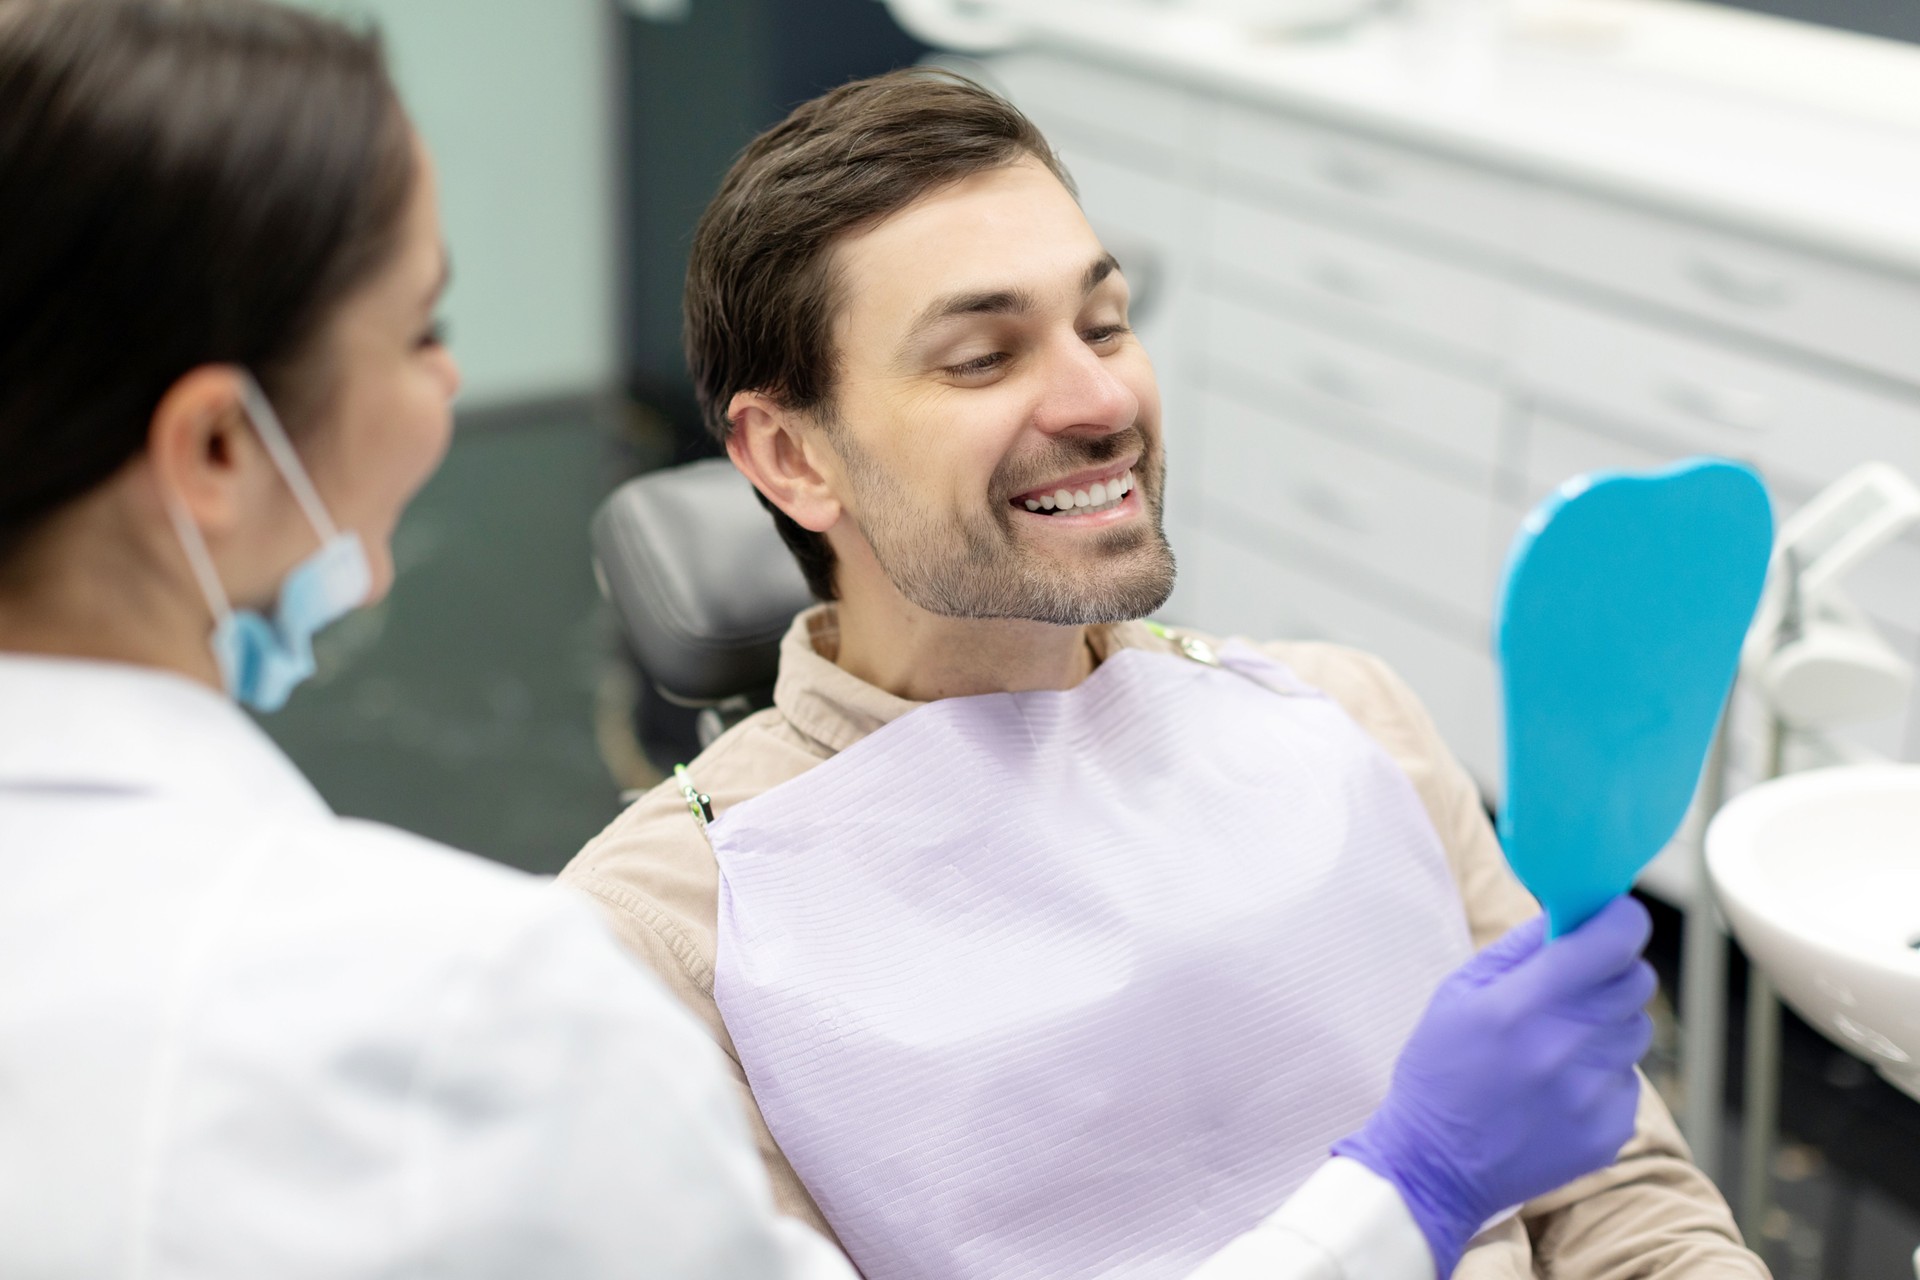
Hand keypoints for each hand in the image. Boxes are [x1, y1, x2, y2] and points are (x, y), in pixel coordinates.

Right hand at [1332, 896, 1655, 1275]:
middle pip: (1636, 982)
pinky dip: (1602, 1074)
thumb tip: (1569, 913)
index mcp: (1522, 1006)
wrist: (1435, 1166)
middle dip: (1612, 971)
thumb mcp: (1457, 993)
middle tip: (1576, 984)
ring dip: (1606, 1025)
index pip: (1612, 944)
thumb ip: (1519, 949)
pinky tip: (1559, 1088)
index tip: (1613, 918)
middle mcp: (1565, 1049)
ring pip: (1636, 1031)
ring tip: (1558, 1045)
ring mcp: (1593, 1096)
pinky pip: (1629, 1080)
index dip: (1621, 921)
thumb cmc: (1440, 1069)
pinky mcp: (1610, 1132)